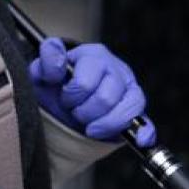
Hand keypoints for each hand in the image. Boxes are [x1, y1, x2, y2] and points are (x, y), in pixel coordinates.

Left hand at [28, 38, 155, 146]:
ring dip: (104, 124)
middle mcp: (115, 69)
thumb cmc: (54, 84)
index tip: (64, 97)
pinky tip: (138, 140)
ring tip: (89, 125)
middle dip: (84, 112)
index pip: (84, 83)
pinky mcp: (136, 109)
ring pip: (127, 110)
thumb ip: (47, 59)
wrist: (62, 99)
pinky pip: (146, 122)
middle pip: (105, 99)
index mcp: (93, 55)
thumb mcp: (42, 71)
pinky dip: (143, 133)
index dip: (71, 96)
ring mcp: (129, 88)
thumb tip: (54, 48)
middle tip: (74, 111)